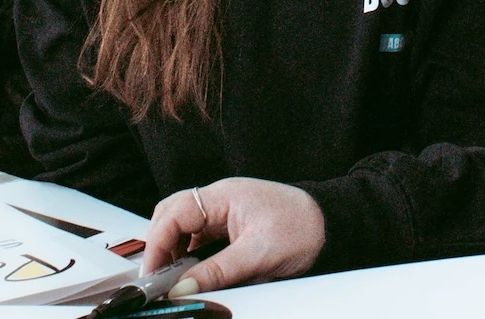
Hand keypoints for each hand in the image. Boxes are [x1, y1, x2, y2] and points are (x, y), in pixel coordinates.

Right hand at [142, 178, 325, 296]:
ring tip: (172, 278)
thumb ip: (218, 271)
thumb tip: (181, 289)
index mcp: (225, 196)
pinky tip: (191, 272)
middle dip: (160, 244)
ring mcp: (224, 211)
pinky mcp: (230, 225)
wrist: (332, 225)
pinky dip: (188, 253)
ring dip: (173, 249)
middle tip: (157, 277)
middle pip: (172, 214)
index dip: (157, 243)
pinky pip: (198, 235)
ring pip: (183, 225)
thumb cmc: (302, 230)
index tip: (152, 273)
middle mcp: (220, 199)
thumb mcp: (259, 255)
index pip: (175, 212)